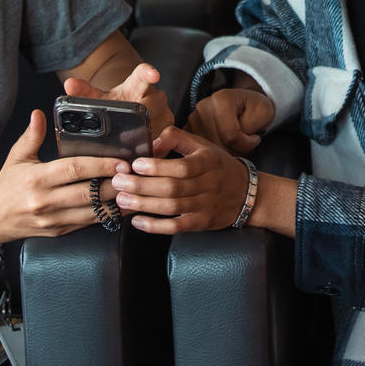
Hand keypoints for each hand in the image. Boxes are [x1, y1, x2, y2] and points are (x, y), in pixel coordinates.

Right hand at [0, 110, 129, 237]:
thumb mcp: (17, 156)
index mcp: (37, 179)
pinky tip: (121, 208)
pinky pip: (87, 224)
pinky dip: (106, 217)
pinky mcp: (59, 232)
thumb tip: (39, 114)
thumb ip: (32, 135)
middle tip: (136, 176)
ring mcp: (53, 220)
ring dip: (115, 204)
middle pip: (87, 193)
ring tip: (135, 192)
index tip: (120, 161)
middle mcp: (45, 201)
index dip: (99, 165)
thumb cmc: (7, 184)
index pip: (73, 170)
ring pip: (91, 213)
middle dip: (114, 184)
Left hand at [63, 61, 174, 141]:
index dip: (149, 73)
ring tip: (135, 148)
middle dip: (145, 116)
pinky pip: (165, 142)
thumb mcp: (100, 100)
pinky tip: (143, 159)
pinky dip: (155, 150)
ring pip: (161, 125)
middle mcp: (155, 97)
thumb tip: (69, 85)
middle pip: (154, 104)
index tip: (154, 74)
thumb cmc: (116, 107)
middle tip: (131, 131)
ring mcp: (166, 114)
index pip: (143, 74)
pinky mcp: (171, 132)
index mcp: (136, 86)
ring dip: (149, 136)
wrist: (130, 118)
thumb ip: (85, 93)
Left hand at [111, 127, 250, 233]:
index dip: (157, 167)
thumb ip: (175, 138)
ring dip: (144, 205)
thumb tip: (151, 142)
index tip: (136, 164)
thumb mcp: (201, 145)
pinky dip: (155, 226)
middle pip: (172, 188)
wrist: (246, 193)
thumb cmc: (217, 166)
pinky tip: (137, 221)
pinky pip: (176, 227)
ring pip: (171, 208)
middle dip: (141, 186)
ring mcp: (204, 206)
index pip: (181, 167)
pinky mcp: (200, 223)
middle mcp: (207, 185)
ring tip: (122, 199)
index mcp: (206, 163)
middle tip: (118, 182)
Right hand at [188, 88, 274, 152]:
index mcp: (221, 99)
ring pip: (209, 149)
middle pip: (218, 144)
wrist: (245, 104)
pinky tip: (224, 143)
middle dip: (236, 149)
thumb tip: (233, 141)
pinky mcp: (188, 129)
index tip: (254, 137)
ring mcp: (193, 118)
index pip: (231, 136)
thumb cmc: (255, 109)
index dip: (246, 143)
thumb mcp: (263, 113)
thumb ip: (249, 127)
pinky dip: (214, 151)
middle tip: (245, 141)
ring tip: (235, 140)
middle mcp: (203, 106)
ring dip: (225, 151)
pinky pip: (201, 149)